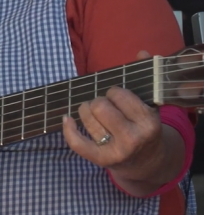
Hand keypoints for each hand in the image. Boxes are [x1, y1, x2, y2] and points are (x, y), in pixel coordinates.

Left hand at [62, 51, 176, 191]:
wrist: (148, 162)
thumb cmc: (143, 126)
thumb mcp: (149, 105)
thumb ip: (144, 78)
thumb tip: (142, 53)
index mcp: (148, 121)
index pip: (118, 95)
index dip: (113, 92)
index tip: (116, 96)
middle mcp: (134, 137)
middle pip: (99, 106)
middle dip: (98, 101)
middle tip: (104, 106)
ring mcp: (117, 151)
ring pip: (87, 119)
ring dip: (85, 111)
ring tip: (93, 113)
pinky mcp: (101, 160)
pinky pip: (77, 143)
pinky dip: (68, 129)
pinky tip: (66, 119)